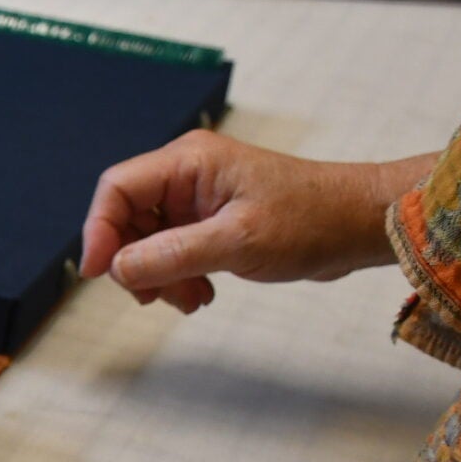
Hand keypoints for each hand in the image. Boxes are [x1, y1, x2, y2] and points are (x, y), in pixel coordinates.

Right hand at [79, 132, 427, 313]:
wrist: (361, 224)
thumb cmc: (312, 219)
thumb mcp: (237, 242)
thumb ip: (172, 255)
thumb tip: (117, 269)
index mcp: (189, 162)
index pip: (117, 189)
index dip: (100, 231)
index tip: (99, 273)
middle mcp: (187, 175)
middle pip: (128, 218)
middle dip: (135, 262)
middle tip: (156, 298)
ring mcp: (199, 199)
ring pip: (148, 240)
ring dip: (159, 276)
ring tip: (191, 299)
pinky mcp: (212, 221)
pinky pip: (173, 250)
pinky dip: (178, 276)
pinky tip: (202, 293)